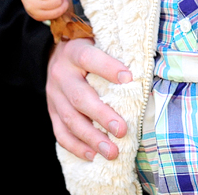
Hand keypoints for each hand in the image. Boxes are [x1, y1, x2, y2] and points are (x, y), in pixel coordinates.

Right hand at [46, 38, 132, 160]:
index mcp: (74, 52)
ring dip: (92, 138)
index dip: (108, 68)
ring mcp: (54, 95)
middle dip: (102, 116)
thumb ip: (116, 52)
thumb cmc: (89, 48)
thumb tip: (145, 71)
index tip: (129, 78)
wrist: (57, 53)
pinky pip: (61, 132)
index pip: (89, 58)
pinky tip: (92, 155)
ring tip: (112, 152)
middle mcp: (61, 74)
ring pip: (70, 119)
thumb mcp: (98, 42)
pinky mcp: (52, 111)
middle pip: (79, 97)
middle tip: (122, 130)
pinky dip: (76, 146)